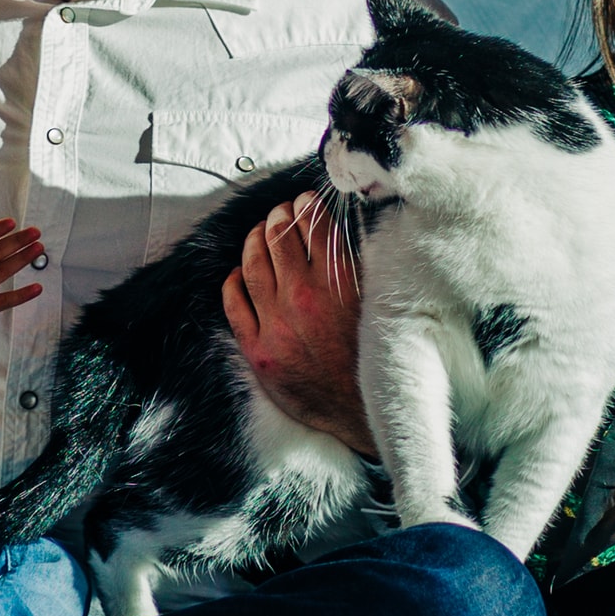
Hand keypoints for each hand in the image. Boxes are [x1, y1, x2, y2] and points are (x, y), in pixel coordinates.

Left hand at [224, 190, 370, 454]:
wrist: (367, 414)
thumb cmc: (379, 359)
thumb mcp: (381, 306)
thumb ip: (363, 268)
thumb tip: (347, 231)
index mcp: (339, 284)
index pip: (314, 227)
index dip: (308, 207)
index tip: (306, 201)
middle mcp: (303, 299)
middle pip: (279, 239)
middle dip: (279, 217)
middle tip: (281, 212)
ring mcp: (276, 325)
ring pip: (252, 265)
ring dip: (255, 240)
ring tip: (260, 232)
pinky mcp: (257, 350)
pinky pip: (234, 303)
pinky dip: (233, 280)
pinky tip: (237, 272)